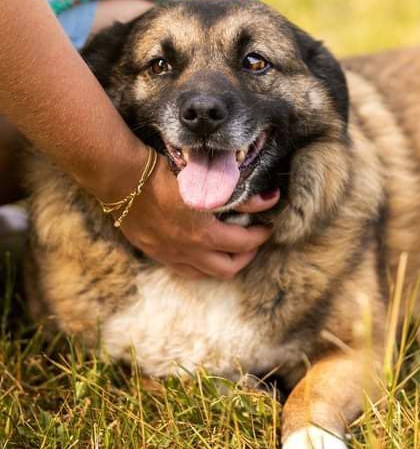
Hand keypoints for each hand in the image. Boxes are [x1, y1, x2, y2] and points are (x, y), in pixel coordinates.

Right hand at [119, 156, 279, 279]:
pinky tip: (202, 251)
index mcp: (204, 235)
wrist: (122, 179)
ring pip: (205, 273)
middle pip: (228, 268)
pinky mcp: (154, 252)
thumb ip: (240, 195)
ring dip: (223, 263)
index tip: (268, 225)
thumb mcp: (206, 183)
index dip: (261, 235)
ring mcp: (169, 255)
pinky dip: (199, 265)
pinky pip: (183, 270)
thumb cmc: (165, 174)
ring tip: (231, 248)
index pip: (244, 243)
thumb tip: (269, 199)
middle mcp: (188, 251)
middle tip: (253, 240)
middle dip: (246, 255)